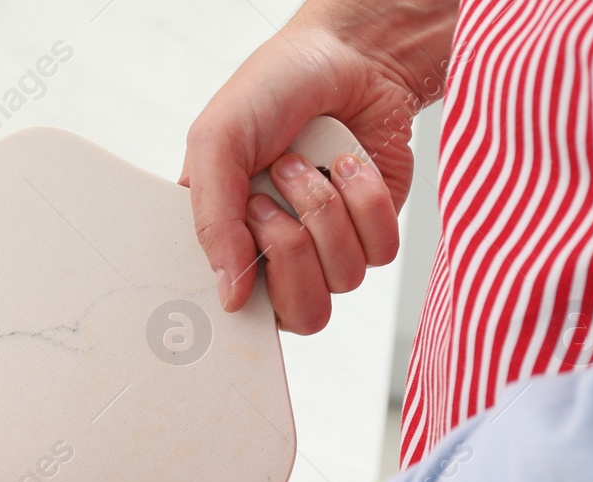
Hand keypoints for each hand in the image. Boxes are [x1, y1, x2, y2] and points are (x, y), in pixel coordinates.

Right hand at [181, 0, 455, 328]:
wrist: (349, 56)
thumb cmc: (274, 90)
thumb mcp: (216, 141)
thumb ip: (212, 220)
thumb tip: (228, 294)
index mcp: (228, 242)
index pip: (233, 313)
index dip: (241, 301)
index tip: (236, 266)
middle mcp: (279, 255)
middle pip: (299, 315)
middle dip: (289, 252)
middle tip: (269, 202)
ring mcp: (331, 248)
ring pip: (342, 280)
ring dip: (324, 211)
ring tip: (308, 164)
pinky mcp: (376, 231)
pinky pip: (380, 250)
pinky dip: (365, 201)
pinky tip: (347, 164)